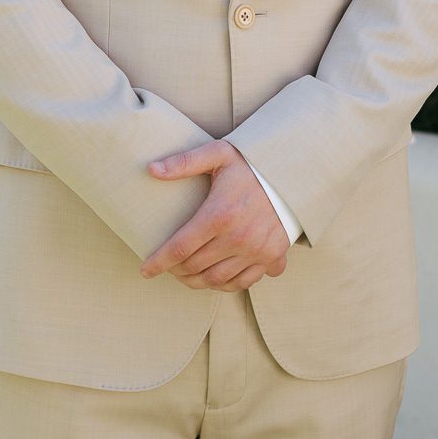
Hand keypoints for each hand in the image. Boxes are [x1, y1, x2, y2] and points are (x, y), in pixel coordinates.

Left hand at [140, 140, 289, 291]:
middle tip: (167, 267)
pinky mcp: (272, 257)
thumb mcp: (218, 154)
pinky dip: (225, 284)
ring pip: (216, 280)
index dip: (158, 262)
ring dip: (197, 281)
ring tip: (186, 274)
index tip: (145, 270)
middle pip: (195, 267)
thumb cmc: (250, 163)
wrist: (292, 173)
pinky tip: (215, 276)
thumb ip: (184, 162)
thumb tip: (151, 169)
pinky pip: (243, 282)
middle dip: (174, 271)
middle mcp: (237, 238)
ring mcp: (256, 251)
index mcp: (219, 214)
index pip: (179, 248)